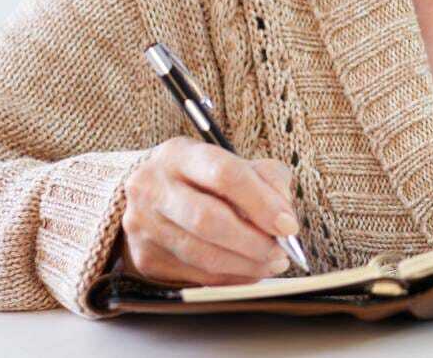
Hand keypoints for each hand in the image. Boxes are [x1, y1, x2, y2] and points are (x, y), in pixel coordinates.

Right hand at [119, 135, 299, 285]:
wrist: (148, 195)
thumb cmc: (201, 178)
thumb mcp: (233, 161)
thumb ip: (266, 178)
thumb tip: (284, 215)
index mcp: (179, 155)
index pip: (224, 175)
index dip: (261, 203)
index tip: (288, 225)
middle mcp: (153, 188)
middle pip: (208, 220)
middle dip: (253, 241)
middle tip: (281, 252)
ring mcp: (144, 225)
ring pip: (202, 254)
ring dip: (245, 265)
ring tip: (272, 263)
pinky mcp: (145, 258)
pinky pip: (195, 275)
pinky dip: (230, 277)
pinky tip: (249, 271)